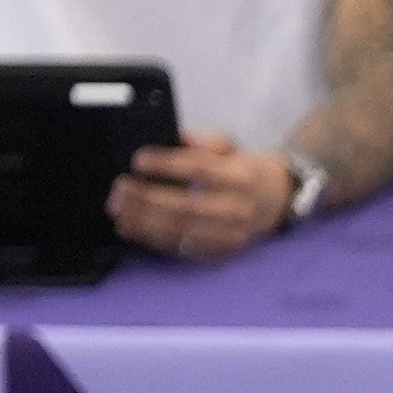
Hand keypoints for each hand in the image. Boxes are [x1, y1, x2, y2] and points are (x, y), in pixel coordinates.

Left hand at [108, 131, 301, 261]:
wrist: (274, 200)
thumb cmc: (242, 169)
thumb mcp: (229, 146)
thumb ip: (204, 141)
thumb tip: (178, 139)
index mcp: (241, 176)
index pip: (200, 169)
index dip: (167, 165)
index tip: (138, 160)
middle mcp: (237, 208)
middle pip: (186, 205)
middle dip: (147, 198)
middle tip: (119, 190)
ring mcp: (230, 234)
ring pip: (181, 230)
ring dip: (143, 221)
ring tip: (119, 210)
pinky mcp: (220, 252)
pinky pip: (181, 248)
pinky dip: (152, 238)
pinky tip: (132, 227)